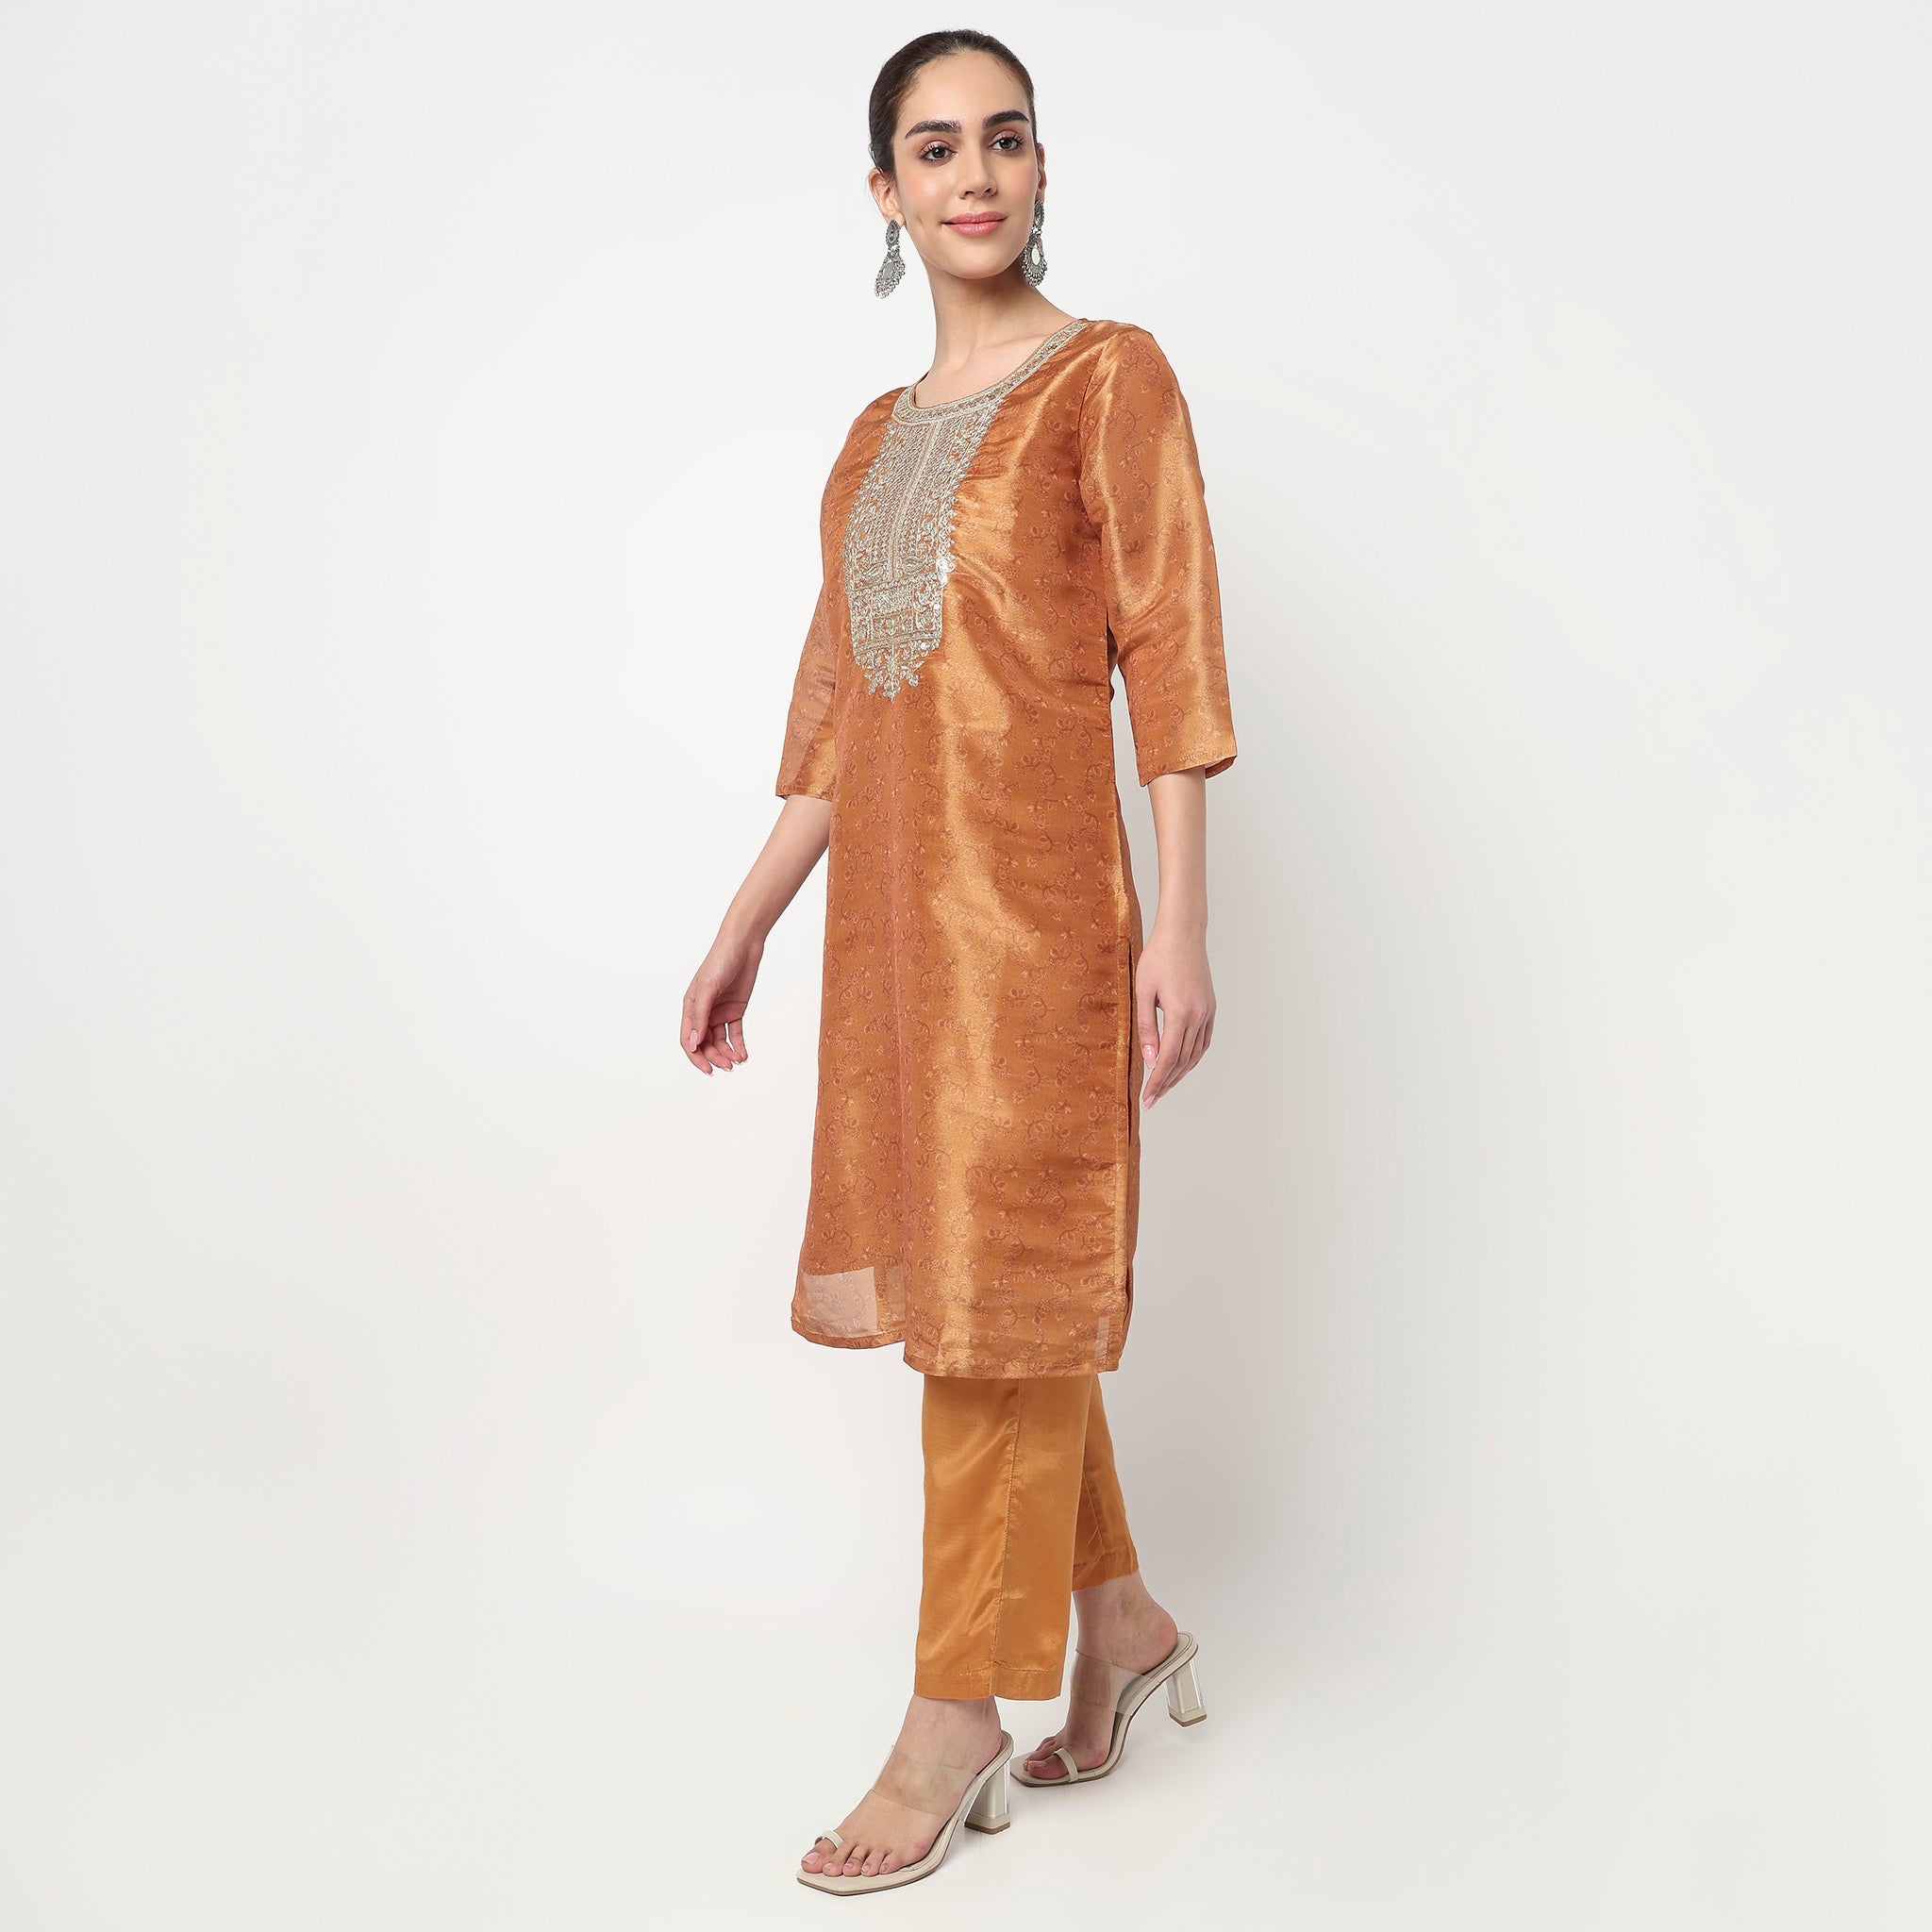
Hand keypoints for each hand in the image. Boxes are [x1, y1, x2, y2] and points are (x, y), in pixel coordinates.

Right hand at [681, 928, 763, 1074]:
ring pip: (720, 1041)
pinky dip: (738, 1045)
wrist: (744, 946)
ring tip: (737, 1061)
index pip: (689, 1039)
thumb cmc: (720, 961)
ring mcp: (719, 1012)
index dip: (696, 1056)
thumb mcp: (708, 988)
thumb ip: (700, 1015)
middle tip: (727, 1066)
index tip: (708, 1069)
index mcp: (690, 1007)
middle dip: (715, 1057)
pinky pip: (734, 1033)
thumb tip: (694, 1043)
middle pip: (705, 1043)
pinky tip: (743, 1054)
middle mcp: (703, 1012)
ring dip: (727, 1053)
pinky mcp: (735, 1010)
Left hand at [1135, 924, 1214, 1108]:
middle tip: (1152, 1099)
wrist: (1183, 933)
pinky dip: (1193, 1057)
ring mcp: (1208, 1012)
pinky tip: (1182, 1065)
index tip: (1146, 1098)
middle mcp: (1199, 1015)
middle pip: (1183, 1061)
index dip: (1157, 1082)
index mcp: (1181, 1013)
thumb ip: (1146, 1028)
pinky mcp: (1211, 1007)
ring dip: (1180, 1073)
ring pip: (1196, 1054)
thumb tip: (1151, 1060)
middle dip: (1166, 1083)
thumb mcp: (1143, 992)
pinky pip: (1204, 1041)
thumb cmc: (1158, 957)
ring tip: (1164, 1087)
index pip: (1168, 1059)